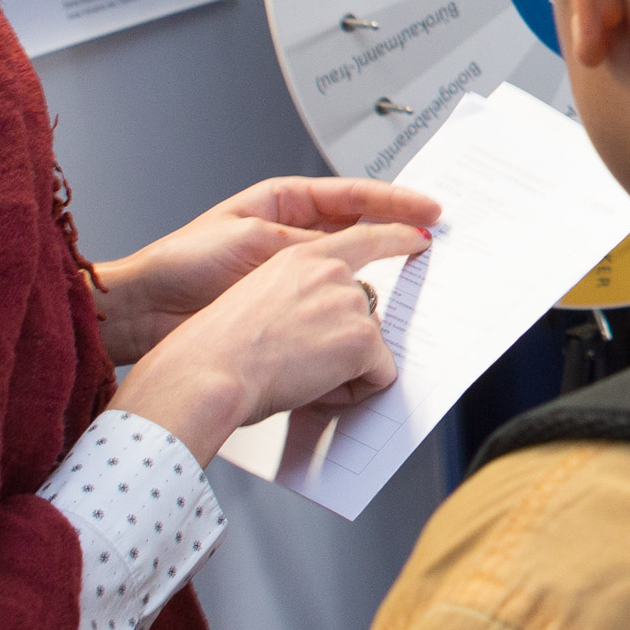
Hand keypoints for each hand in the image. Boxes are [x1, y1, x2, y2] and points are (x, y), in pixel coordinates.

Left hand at [91, 177, 443, 363]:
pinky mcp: (284, 306)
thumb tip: (352, 251)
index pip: (353, 197)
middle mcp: (292, 234)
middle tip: (432, 241)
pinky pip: (329, 303)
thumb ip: (308, 245)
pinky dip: (351, 309)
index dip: (395, 202)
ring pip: (349, 268)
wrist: (148, 309)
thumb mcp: (256, 242)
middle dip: (396, 234)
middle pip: (359, 229)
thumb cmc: (184, 264)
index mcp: (284, 203)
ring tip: (407, 280)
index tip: (429, 210)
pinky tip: (368, 315)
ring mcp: (290, 271)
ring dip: (377, 275)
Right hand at [111, 218, 434, 464]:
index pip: (362, 237)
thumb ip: (298, 301)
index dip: (397, 237)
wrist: (209, 371)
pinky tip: (315, 389)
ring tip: (296, 375)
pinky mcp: (362, 339)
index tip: (421, 239)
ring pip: (370, 347)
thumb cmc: (215, 349)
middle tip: (298, 362)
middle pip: (365, 311)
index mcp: (300, 258)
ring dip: (345, 369)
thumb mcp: (257, 303)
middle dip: (343, 344)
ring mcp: (350, 303)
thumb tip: (321, 329)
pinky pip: (378, 375)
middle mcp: (331, 272)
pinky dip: (354, 391)